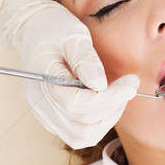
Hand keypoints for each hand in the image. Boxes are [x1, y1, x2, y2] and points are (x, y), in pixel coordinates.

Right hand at [0, 0, 139, 147]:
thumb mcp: (73, 35)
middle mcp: (40, 104)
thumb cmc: (54, 28)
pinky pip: (77, 132)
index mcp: (43, 81)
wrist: (33, 28)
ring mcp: (44, 113)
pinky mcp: (52, 116)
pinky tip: (108, 99)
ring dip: (107, 119)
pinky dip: (97, 121)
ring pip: (81, 136)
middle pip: (82, 126)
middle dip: (112, 108)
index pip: (78, 104)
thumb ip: (86, 60)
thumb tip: (101, 85)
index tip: (131, 82)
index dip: (110, 97)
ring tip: (120, 94)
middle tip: (129, 85)